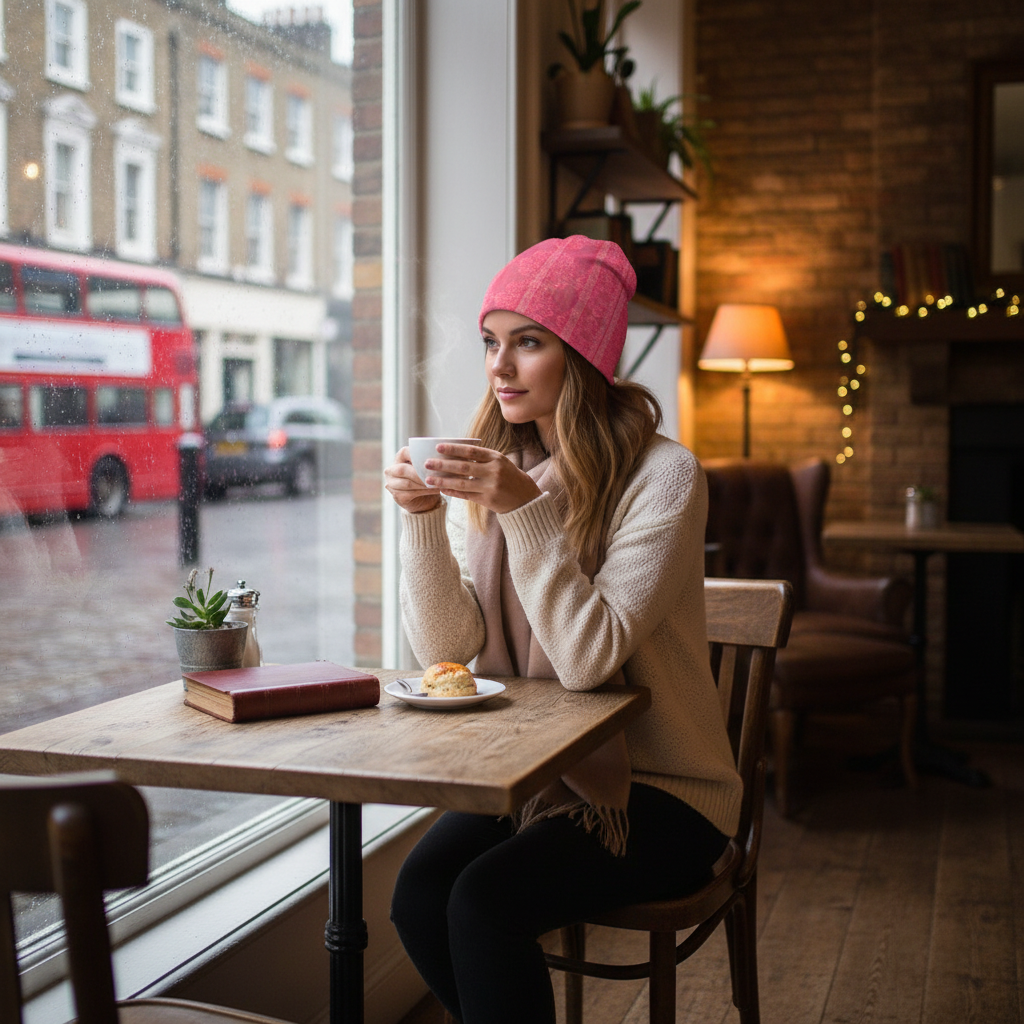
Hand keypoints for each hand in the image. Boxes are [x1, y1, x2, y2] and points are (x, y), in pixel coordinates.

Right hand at [384, 447, 444, 513]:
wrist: (426, 498)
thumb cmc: (428, 477)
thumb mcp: (428, 467)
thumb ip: (430, 461)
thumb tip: (441, 456)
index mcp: (399, 458)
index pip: (404, 452)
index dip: (416, 455)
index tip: (430, 460)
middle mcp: (391, 470)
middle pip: (403, 470)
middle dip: (419, 473)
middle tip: (434, 475)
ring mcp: (392, 484)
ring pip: (407, 483)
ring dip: (423, 483)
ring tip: (437, 483)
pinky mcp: (397, 496)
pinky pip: (410, 494)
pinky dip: (425, 492)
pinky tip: (435, 490)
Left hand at [424, 443, 541, 513]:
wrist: (526, 499)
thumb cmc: (510, 477)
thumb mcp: (500, 463)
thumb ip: (481, 458)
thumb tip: (455, 453)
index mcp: (496, 458)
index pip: (471, 451)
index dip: (453, 449)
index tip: (438, 447)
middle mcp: (494, 471)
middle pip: (463, 467)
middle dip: (443, 464)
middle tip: (427, 462)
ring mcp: (491, 487)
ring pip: (462, 483)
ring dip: (443, 480)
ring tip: (429, 478)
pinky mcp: (488, 500)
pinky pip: (466, 495)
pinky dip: (452, 491)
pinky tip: (441, 489)